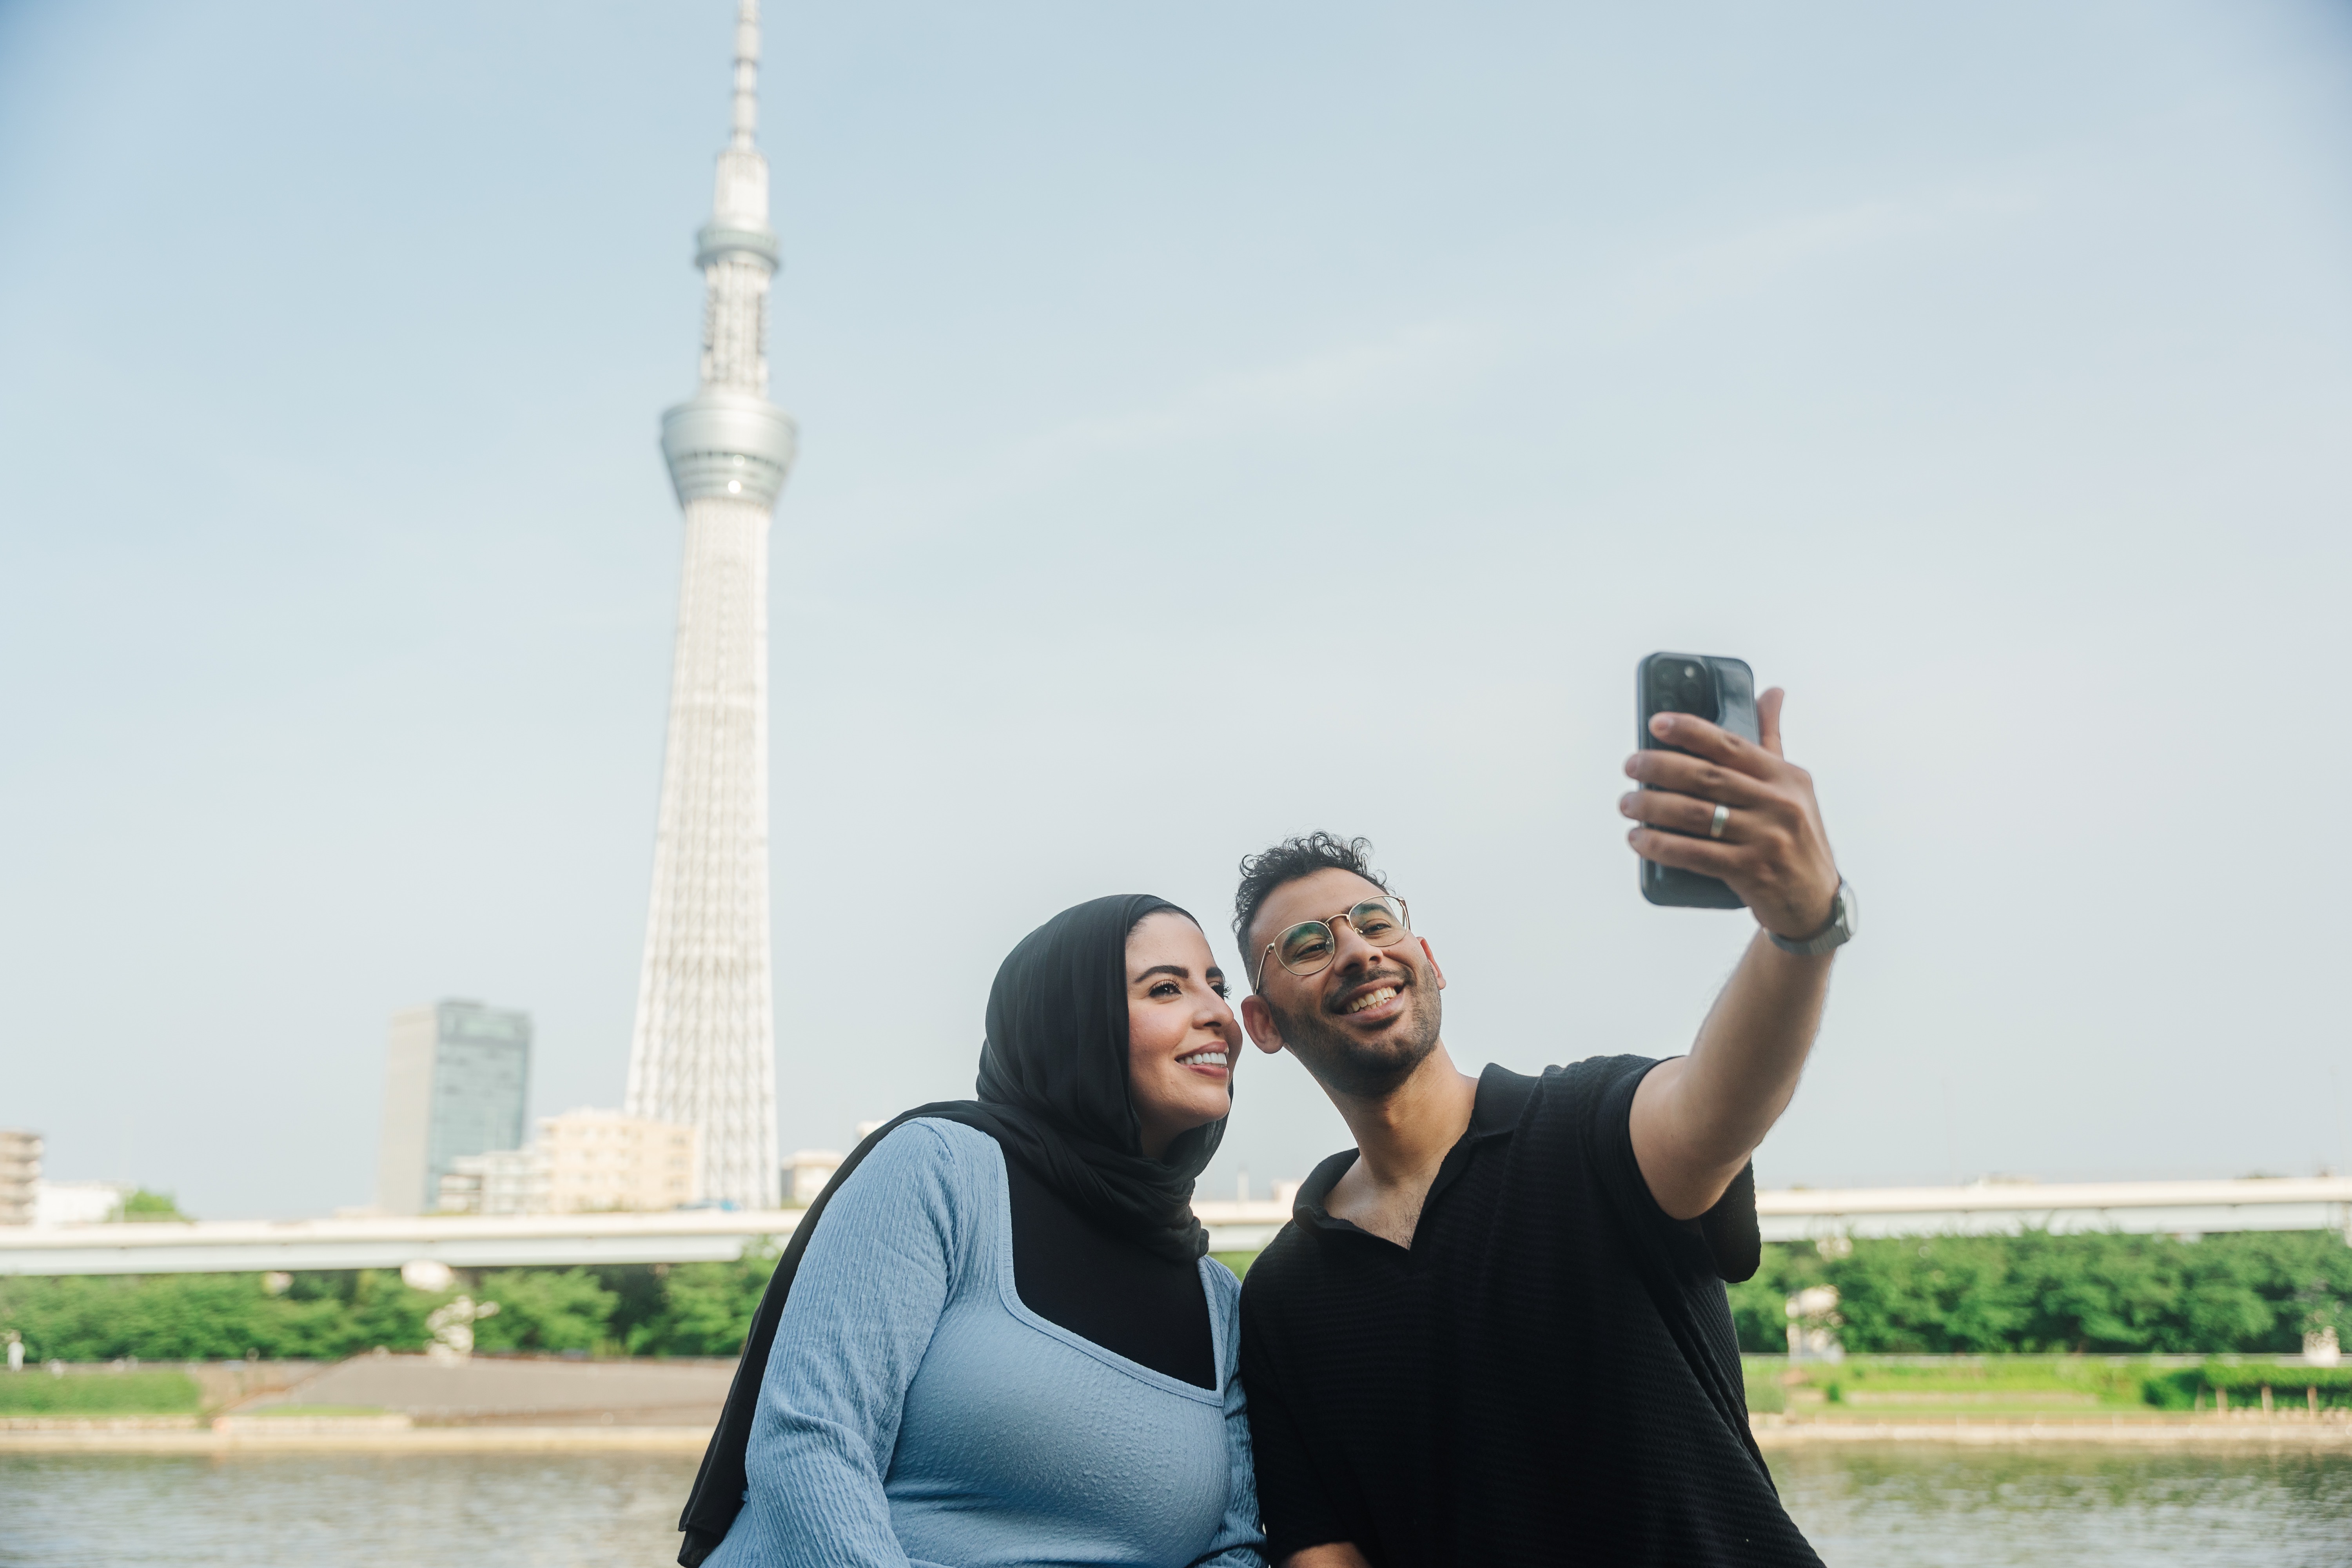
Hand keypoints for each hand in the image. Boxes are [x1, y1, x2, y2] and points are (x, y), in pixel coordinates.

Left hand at [1619, 687, 1839, 941]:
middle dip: (1659, 767)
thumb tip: (1772, 692)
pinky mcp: (1751, 872)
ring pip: (1695, 814)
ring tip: (1627, 803)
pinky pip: (1694, 854)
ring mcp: (1767, 839)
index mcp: (1787, 777)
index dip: (1691, 731)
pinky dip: (1661, 845)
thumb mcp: (1794, 788)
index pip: (1732, 745)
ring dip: (1652, 806)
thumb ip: (1773, 741)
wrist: (1815, 902)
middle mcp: (1779, 804)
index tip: (1656, 723)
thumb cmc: (1796, 838)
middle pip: (1706, 777)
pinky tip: (1638, 839)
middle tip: (1631, 765)